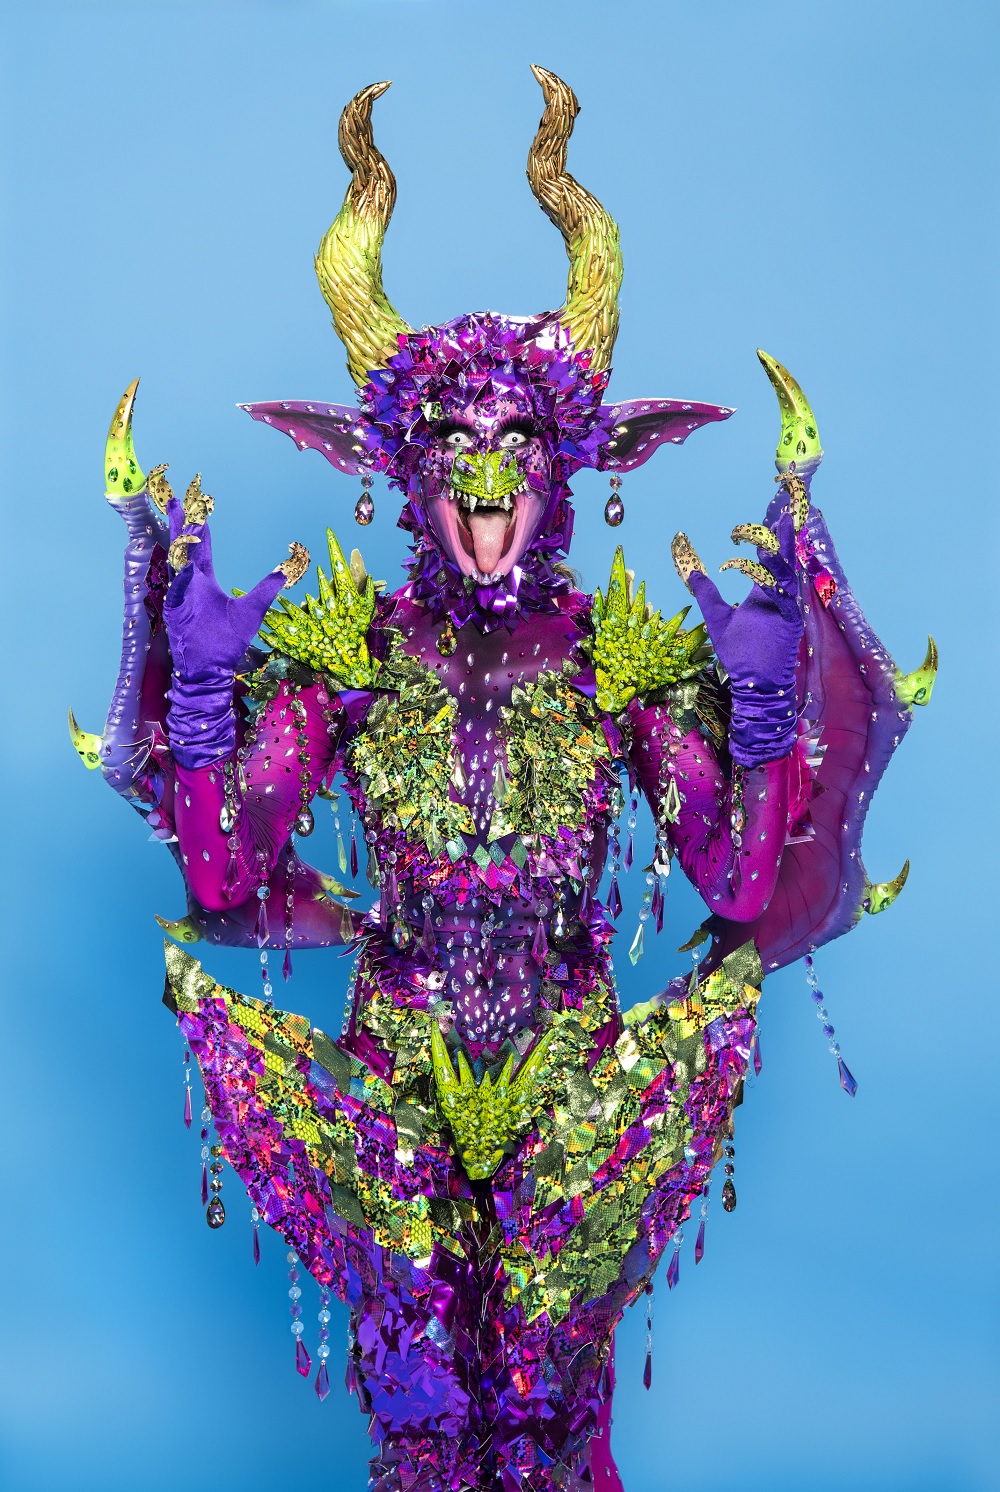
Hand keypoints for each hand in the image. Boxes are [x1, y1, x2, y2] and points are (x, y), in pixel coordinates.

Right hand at [160, 468, 308, 679]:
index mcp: (204, 580)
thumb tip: (286, 571)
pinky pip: (178, 593)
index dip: (197, 523)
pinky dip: (182, 580)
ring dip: (180, 542)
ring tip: (180, 518)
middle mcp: (190, 584)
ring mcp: (181, 598)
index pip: (199, 544)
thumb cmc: (227, 642)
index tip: (194, 500)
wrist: (211, 669)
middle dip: (180, 522)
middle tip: (176, 495)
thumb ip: (267, 588)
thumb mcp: (253, 610)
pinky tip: (187, 566)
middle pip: (184, 546)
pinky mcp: (177, 614)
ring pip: (178, 564)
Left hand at [671, 512, 801, 694]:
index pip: (769, 560)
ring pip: (784, 576)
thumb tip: (691, 572)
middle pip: (782, 562)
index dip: (770, 539)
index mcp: (763, 594)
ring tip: (771, 536)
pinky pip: (783, 598)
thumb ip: (706, 594)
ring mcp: (785, 609)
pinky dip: (776, 582)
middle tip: (785, 512)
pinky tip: (769, 565)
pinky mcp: (789, 622)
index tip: (772, 517)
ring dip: (778, 557)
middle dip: (784, 539)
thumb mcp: (717, 618)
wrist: (753, 683)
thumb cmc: (739, 653)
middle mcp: (777, 597)